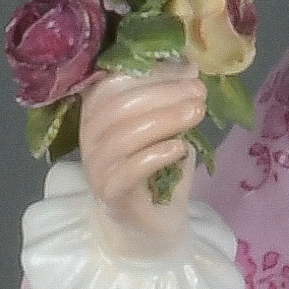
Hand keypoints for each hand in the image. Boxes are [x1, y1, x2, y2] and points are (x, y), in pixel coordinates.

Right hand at [80, 65, 209, 255]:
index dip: (152, 73)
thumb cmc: (156, 168)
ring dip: (166, 119)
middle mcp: (89, 136)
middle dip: (165, 94)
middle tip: (199, 92)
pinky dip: (157, 154)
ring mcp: (95, 166)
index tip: (189, 70)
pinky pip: (129, 170)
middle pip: (120, 105)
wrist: (149, 223)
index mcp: (97, 111)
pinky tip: (180, 148)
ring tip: (197, 114)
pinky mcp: (109, 193)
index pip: (114, 82)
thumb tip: (189, 66)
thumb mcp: (164, 124)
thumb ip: (169, 97)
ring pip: (124, 135)